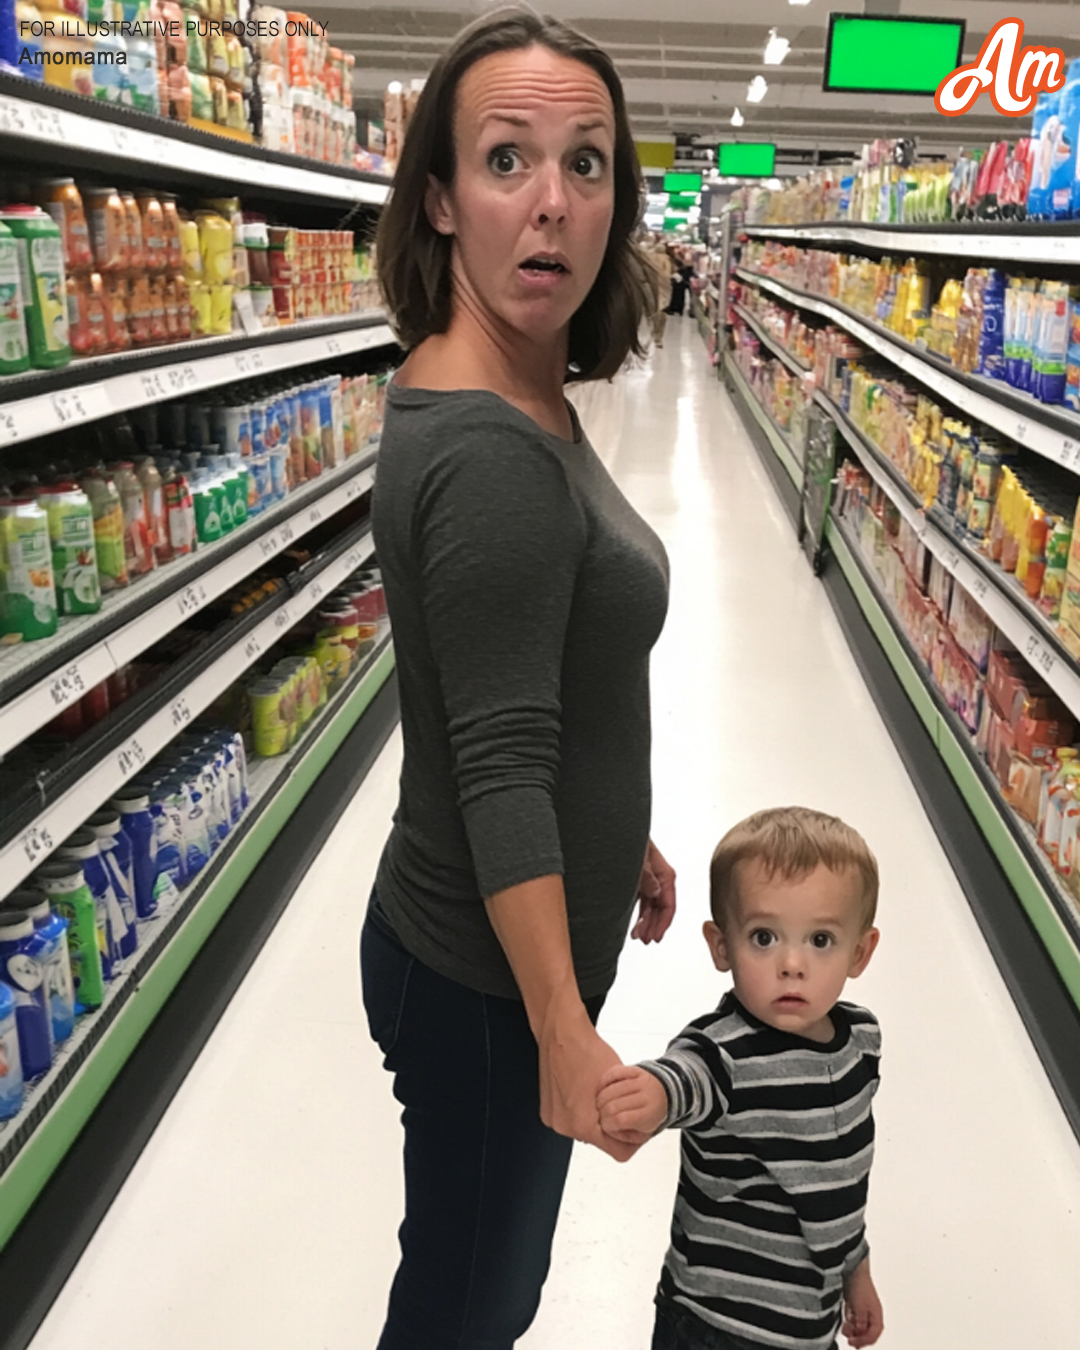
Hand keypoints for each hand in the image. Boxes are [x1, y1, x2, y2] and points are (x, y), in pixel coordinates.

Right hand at [538, 991, 639, 1162]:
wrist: (561, 1032)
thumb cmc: (587, 1051)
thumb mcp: (619, 1084)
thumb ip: (623, 1111)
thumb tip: (630, 1123)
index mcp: (583, 1124)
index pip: (617, 1150)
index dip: (629, 1139)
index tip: (632, 1129)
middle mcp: (565, 1126)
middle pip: (598, 1139)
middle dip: (609, 1125)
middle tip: (614, 1104)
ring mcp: (554, 1118)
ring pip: (583, 1128)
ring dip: (592, 1116)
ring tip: (595, 1093)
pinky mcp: (547, 1110)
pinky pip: (569, 1118)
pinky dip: (577, 1109)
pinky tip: (582, 1089)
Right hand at [597, 1063, 667, 1144]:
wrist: (665, 1093)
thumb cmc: (650, 1114)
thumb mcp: (644, 1132)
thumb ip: (626, 1136)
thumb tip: (606, 1130)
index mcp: (649, 1115)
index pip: (621, 1120)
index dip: (608, 1124)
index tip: (605, 1126)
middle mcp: (646, 1096)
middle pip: (613, 1106)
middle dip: (602, 1113)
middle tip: (601, 1116)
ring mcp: (641, 1081)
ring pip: (612, 1090)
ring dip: (600, 1099)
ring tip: (600, 1105)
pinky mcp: (635, 1070)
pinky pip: (614, 1073)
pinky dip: (604, 1081)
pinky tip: (601, 1090)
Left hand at [632, 839, 675, 943]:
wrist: (617, 828)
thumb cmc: (629, 838)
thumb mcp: (638, 857)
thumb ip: (647, 875)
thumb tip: (656, 892)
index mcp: (665, 874)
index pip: (668, 904)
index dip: (663, 923)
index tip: (656, 936)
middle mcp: (660, 878)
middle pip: (661, 908)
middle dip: (653, 926)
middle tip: (645, 940)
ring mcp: (650, 880)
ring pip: (652, 907)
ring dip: (647, 923)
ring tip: (639, 936)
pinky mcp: (640, 880)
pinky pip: (644, 902)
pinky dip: (641, 914)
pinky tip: (636, 925)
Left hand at [842, 1257, 882, 1347]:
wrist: (852, 1268)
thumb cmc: (859, 1285)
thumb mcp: (861, 1308)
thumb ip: (861, 1323)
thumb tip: (860, 1333)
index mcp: (877, 1314)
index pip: (873, 1335)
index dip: (864, 1341)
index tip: (853, 1343)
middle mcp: (871, 1312)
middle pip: (867, 1332)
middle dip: (858, 1336)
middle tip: (848, 1337)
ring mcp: (863, 1308)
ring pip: (859, 1325)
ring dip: (852, 1329)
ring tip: (845, 1327)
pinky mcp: (855, 1303)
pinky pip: (854, 1318)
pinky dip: (849, 1321)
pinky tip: (845, 1319)